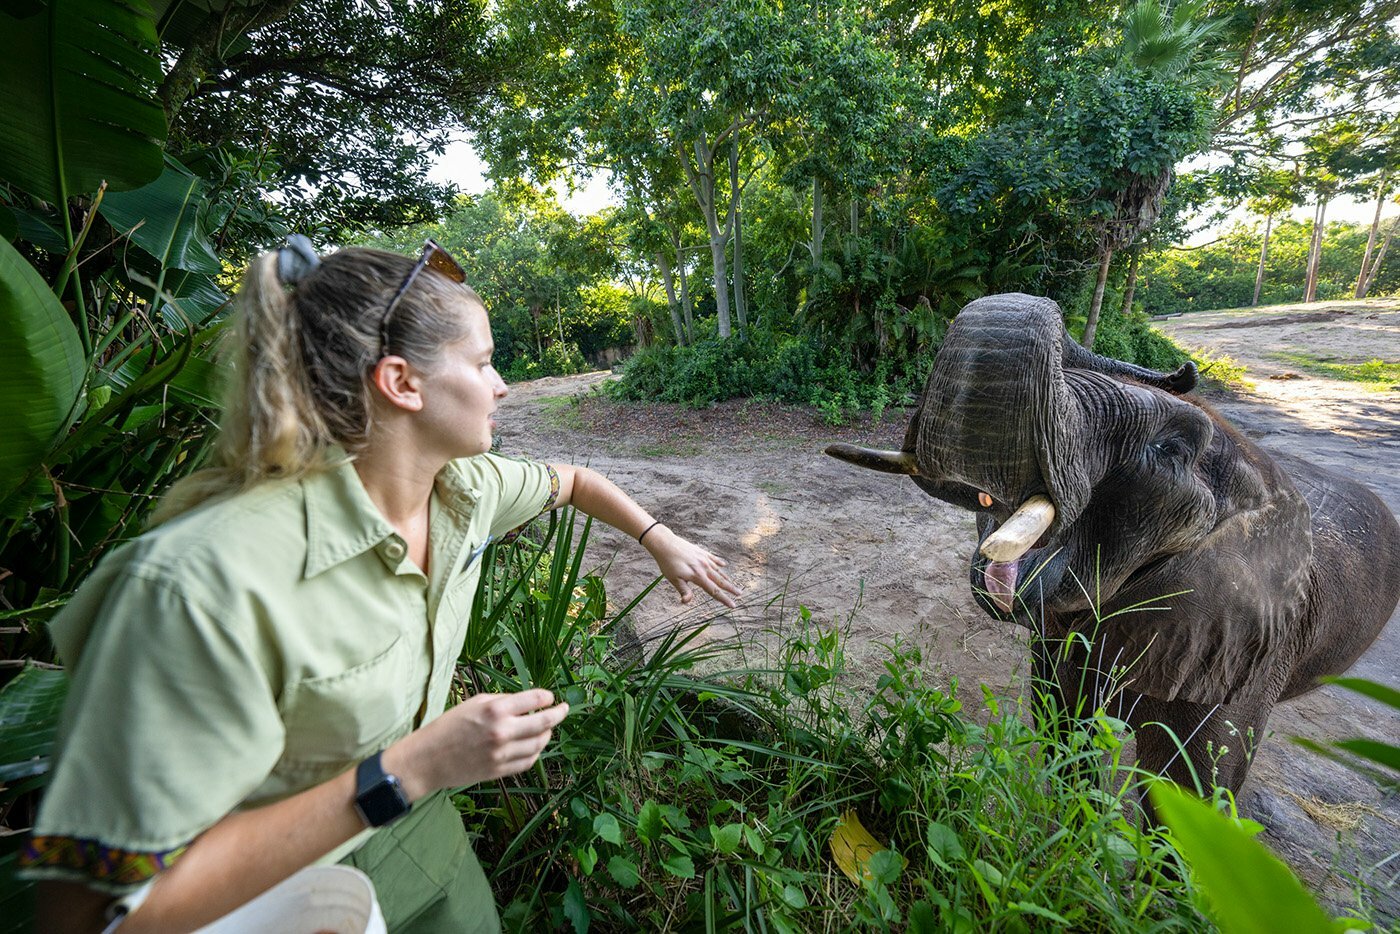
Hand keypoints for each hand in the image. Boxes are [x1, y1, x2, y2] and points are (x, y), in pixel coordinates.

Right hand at [387, 689, 567, 796]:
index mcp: (495, 711)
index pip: (534, 700)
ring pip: (538, 744)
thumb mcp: (473, 703)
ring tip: (548, 728)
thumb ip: (501, 701)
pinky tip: (535, 746)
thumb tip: (525, 702)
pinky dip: (536, 753)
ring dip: (547, 734)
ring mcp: (502, 754)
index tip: (550, 697)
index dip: (547, 698)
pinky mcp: (499, 771)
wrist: (428, 759)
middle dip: (558, 714)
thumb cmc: (448, 726)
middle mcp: (502, 732)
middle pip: (543, 723)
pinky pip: (527, 762)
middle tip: (564, 709)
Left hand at [643, 526, 741, 607]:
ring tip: (733, 584)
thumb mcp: (674, 579)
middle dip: (731, 589)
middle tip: (740, 594)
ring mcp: (704, 559)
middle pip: (721, 581)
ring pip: (719, 570)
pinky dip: (719, 563)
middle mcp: (704, 567)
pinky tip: (724, 565)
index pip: (714, 591)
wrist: (666, 544)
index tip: (733, 605)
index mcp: (698, 576)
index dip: (724, 599)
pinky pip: (714, 559)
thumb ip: (683, 590)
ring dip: (726, 578)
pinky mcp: (701, 552)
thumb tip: (686, 602)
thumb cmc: (668, 563)